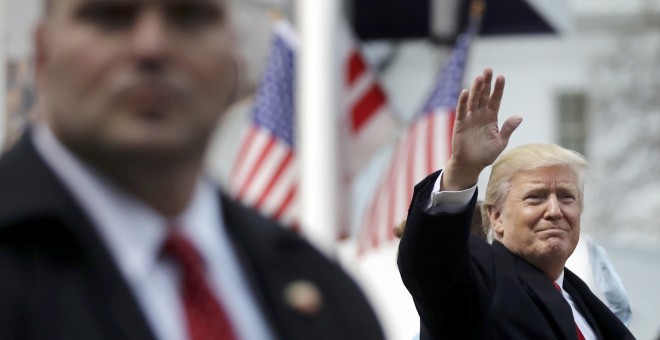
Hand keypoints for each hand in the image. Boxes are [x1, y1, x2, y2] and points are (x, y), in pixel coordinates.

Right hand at [442, 68, 521, 190]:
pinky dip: (463, 102)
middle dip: (486, 83)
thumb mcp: (500, 142)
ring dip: (476, 89)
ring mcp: (470, 118)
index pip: (495, 100)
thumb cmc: (485, 154)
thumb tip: (519, 116)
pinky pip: (462, 111)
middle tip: (488, 70)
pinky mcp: (460, 124)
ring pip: (473, 100)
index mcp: (491, 118)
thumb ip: (508, 129)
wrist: (470, 165)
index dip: (498, 89)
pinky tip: (466, 92)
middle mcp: (480, 115)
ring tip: (479, 77)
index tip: (501, 77)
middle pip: (484, 96)